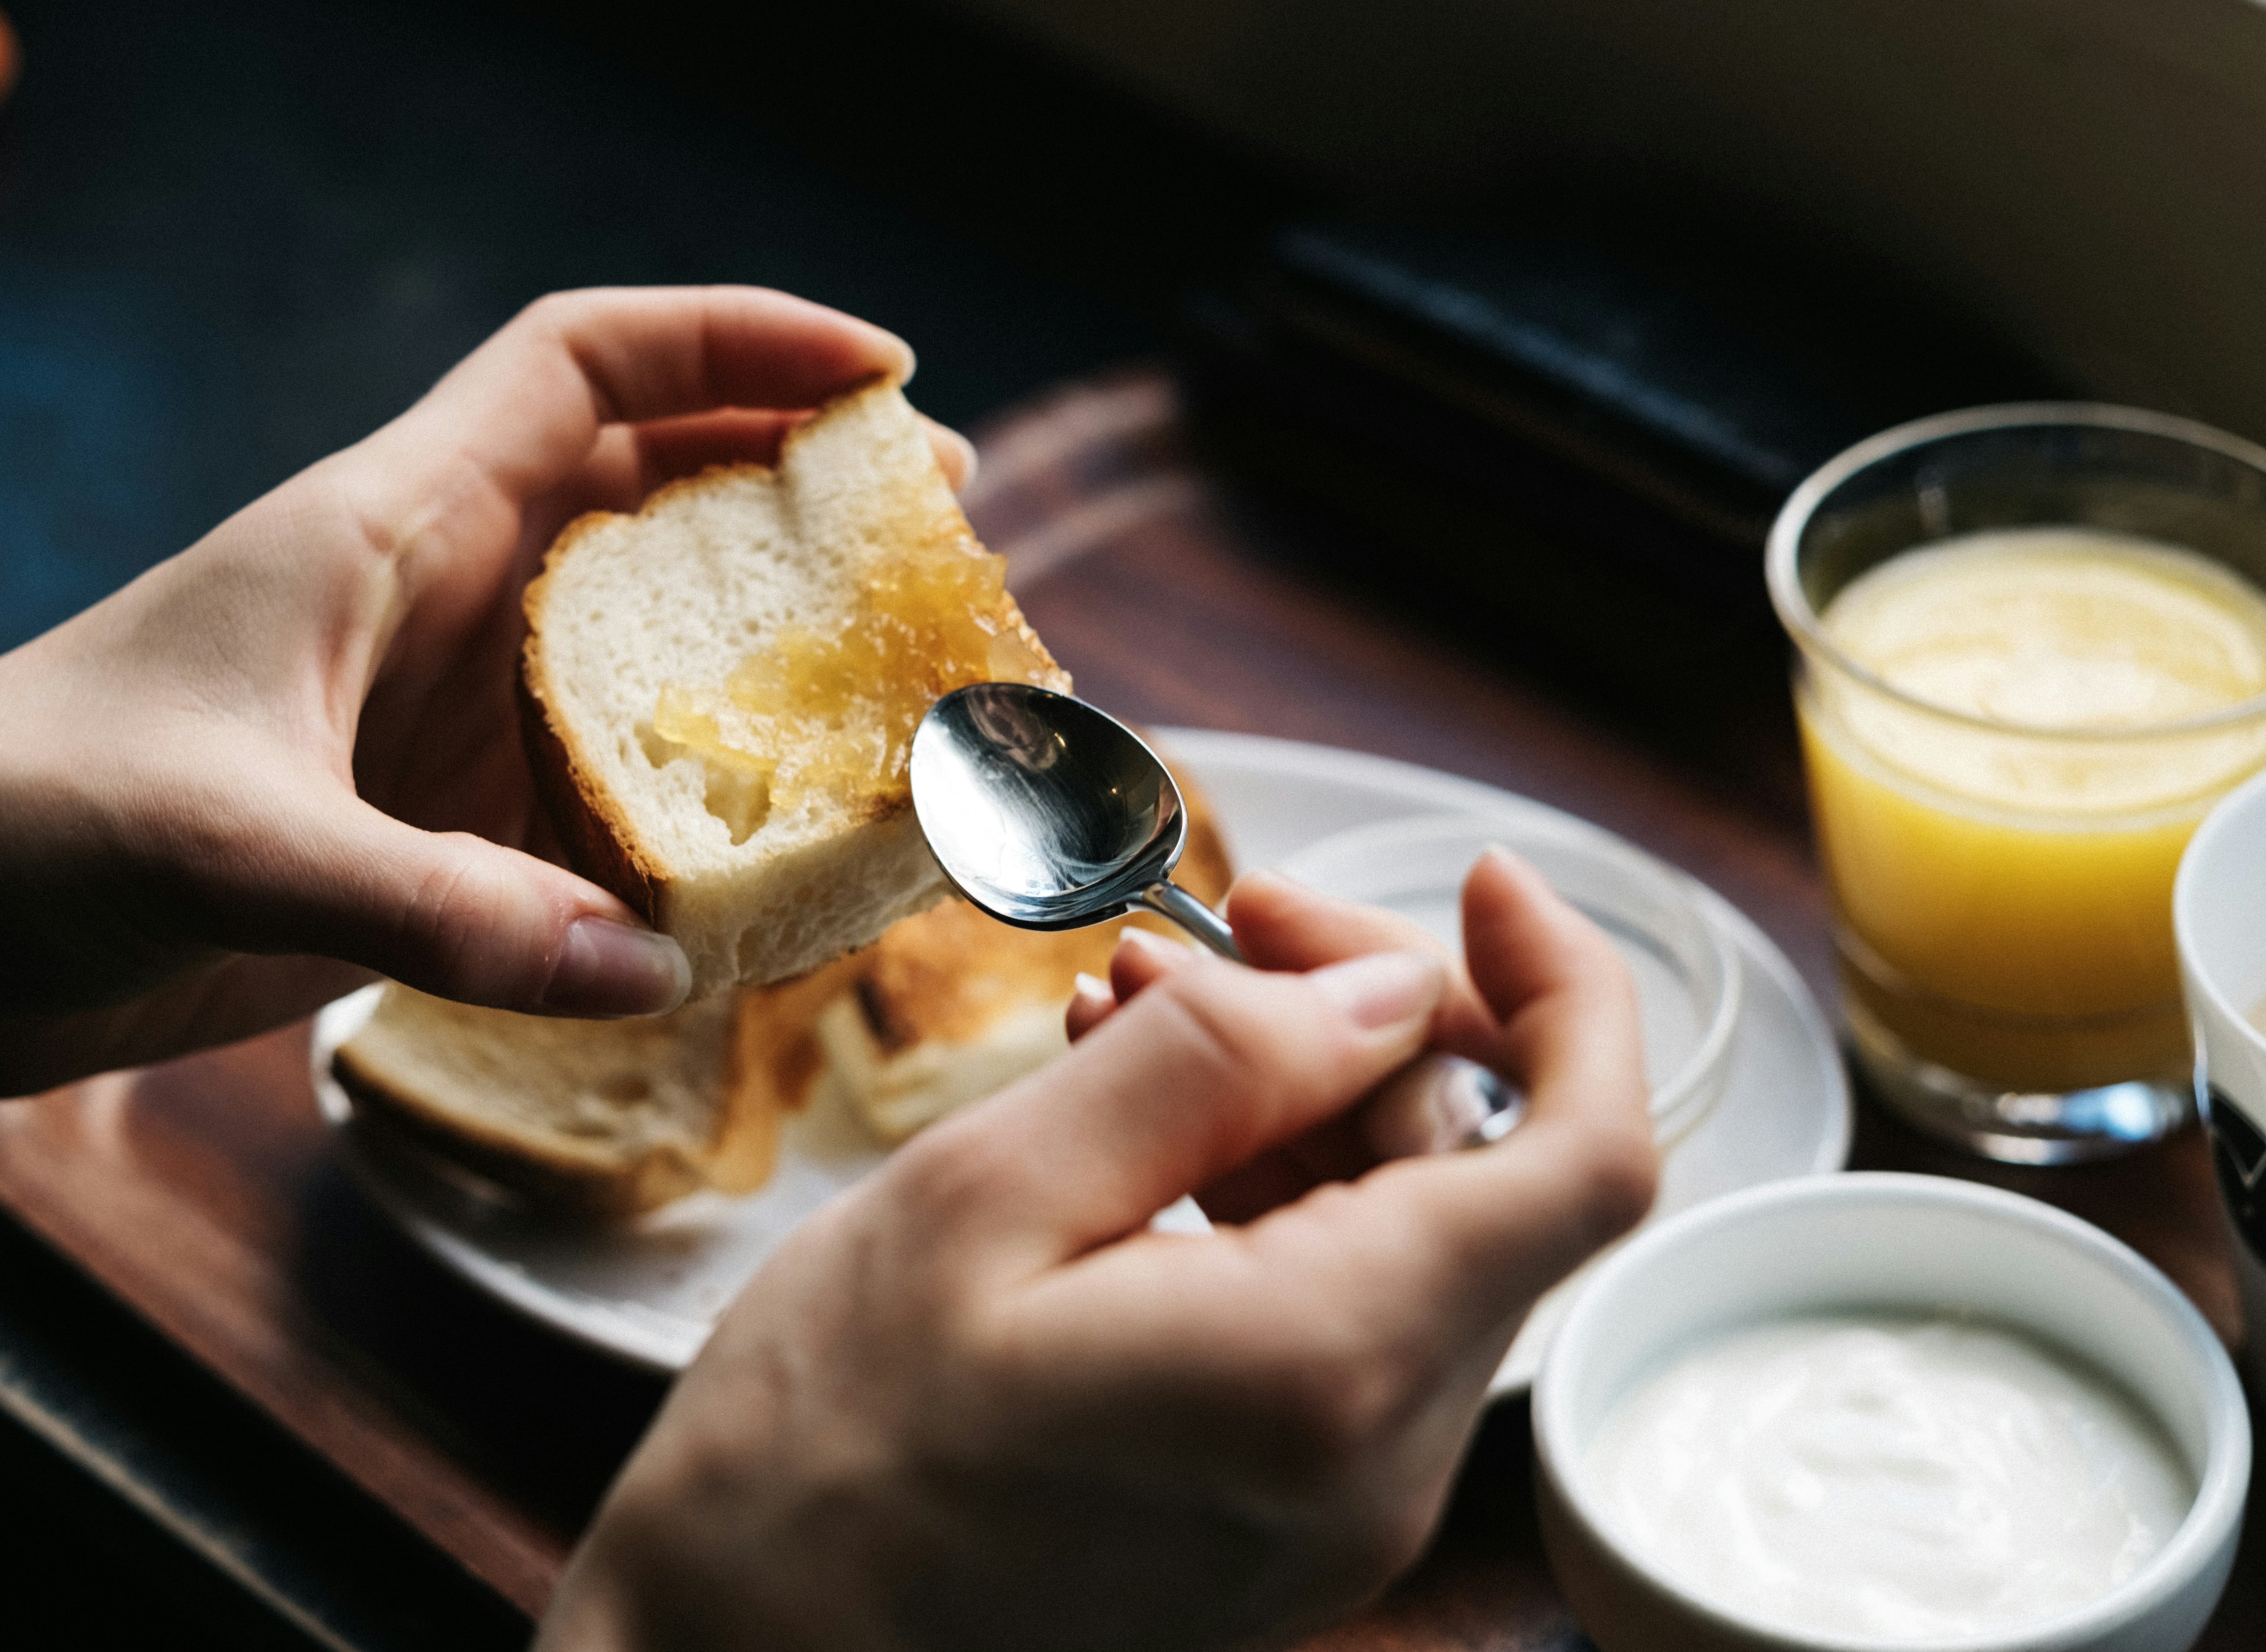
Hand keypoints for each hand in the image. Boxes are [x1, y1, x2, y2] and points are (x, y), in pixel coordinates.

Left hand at [0, 287, 969, 1153]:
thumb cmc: (30, 817)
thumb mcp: (235, 845)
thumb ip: (443, 910)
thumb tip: (652, 964)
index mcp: (391, 522)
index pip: (587, 363)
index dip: (740, 337)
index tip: (885, 366)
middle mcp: (438, 599)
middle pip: (654, 492)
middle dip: (799, 491)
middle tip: (940, 532)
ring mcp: (442, 716)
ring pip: (644, 649)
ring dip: (764, 659)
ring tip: (901, 691)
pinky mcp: (432, 830)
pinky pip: (599, 800)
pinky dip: (693, 816)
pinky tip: (774, 863)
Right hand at [538, 859, 1655, 1651]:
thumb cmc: (824, 1442)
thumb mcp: (989, 1196)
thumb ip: (1211, 1070)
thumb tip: (1385, 990)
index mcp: (1322, 1372)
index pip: (1586, 1162)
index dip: (1568, 992)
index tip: (1485, 883)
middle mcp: (1377, 1469)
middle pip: (1488, 1183)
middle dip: (1375, 1024)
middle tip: (1217, 931)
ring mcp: (1340, 1514)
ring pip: (1412, 1244)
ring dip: (1304, 1105)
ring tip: (1127, 1015)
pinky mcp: (1286, 1527)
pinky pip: (1339, 1320)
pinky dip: (1268, 1200)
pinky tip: (1136, 1133)